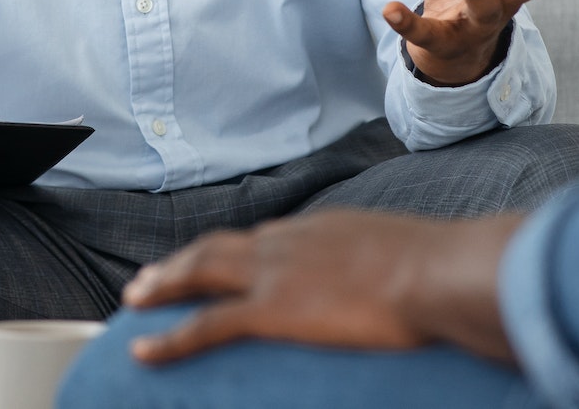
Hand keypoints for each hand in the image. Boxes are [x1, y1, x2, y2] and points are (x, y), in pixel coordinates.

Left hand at [119, 211, 520, 365]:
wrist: (439, 271)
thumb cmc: (444, 270)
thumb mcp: (415, 256)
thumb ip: (398, 266)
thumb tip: (418, 281)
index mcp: (321, 229)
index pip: (263, 238)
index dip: (233, 252)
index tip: (217, 261)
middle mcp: (288, 241)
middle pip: (218, 247)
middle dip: (182, 262)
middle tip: (152, 277)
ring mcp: (275, 273)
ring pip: (200, 272)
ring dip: (164, 284)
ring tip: (134, 300)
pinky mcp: (271, 309)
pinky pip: (205, 325)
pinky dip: (169, 337)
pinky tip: (143, 350)